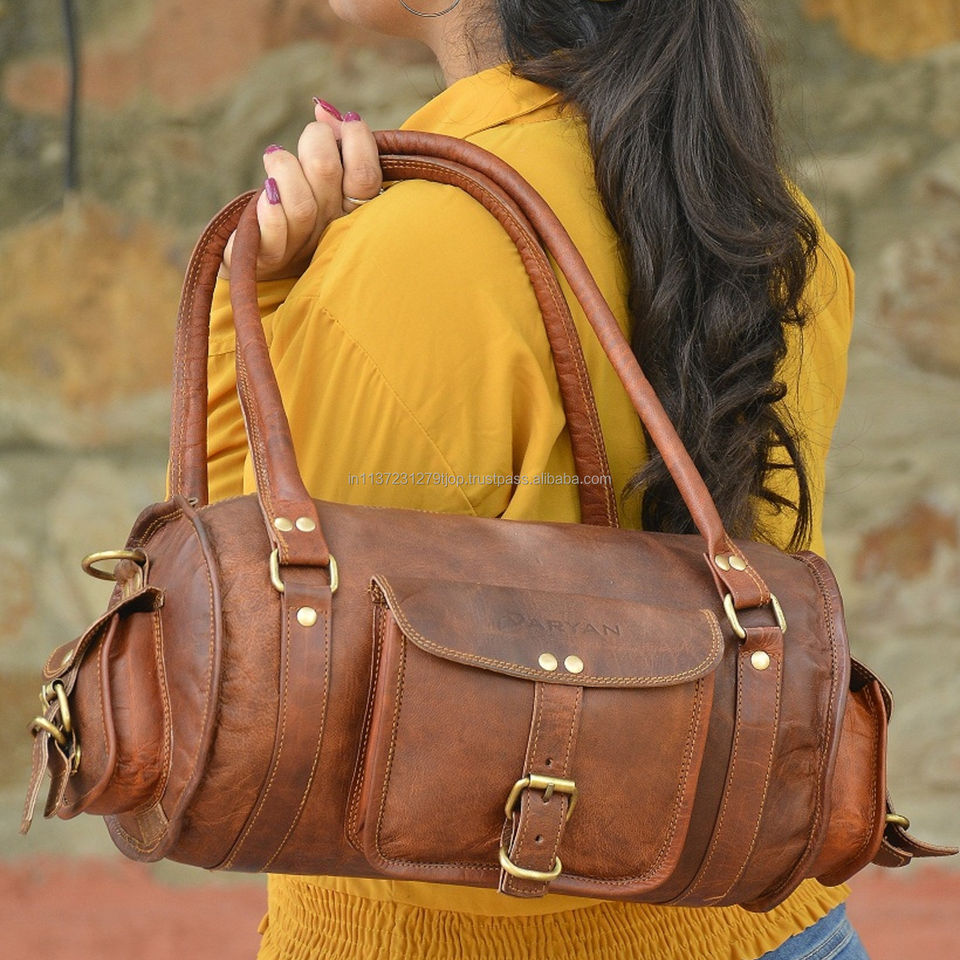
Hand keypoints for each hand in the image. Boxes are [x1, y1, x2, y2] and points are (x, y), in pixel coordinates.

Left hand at [221, 102, 382, 281]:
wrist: (260, 260)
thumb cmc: (296, 214)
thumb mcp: (316, 178)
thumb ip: (329, 144)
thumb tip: (323, 108)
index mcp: (350, 209)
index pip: (366, 176)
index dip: (358, 140)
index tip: (345, 122)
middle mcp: (330, 227)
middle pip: (326, 173)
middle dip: (314, 142)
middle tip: (307, 143)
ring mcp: (300, 246)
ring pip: (300, 204)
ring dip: (282, 169)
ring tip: (273, 160)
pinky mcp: (267, 258)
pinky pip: (273, 234)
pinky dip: (270, 210)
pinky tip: (266, 196)